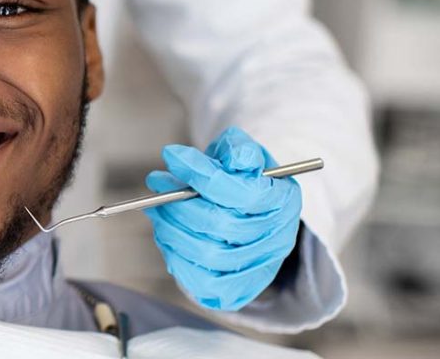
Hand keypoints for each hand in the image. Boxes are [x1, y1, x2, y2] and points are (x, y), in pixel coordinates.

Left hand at [144, 126, 301, 310]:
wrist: (248, 213)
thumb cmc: (241, 179)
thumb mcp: (244, 154)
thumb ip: (239, 150)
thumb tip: (237, 157)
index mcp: (283, 201)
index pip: (243, 192)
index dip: (202, 173)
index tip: (172, 155)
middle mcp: (277, 239)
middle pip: (221, 225)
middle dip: (178, 201)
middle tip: (156, 181)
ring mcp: (258, 267)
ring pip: (207, 253)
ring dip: (170, 227)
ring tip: (156, 207)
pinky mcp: (237, 289)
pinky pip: (201, 281)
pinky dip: (175, 256)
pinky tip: (165, 233)